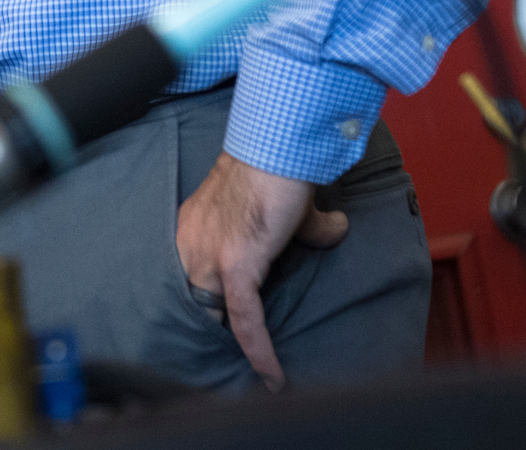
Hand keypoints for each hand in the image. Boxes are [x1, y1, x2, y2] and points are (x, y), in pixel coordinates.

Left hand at [174, 152, 349, 387]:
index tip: (217, 330)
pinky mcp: (235, 266)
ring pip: (211, 316)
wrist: (281, 147)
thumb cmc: (282, 167)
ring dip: (229, 347)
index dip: (204, 306)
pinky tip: (273, 377)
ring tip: (252, 378)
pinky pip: (243, 319)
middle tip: (223, 365)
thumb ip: (306, 226)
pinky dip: (259, 350)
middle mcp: (193, 243)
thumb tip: (335, 229)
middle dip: (207, 333)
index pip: (190, 276)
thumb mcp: (289, 207)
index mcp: (197, 227)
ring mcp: (210, 255)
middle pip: (192, 302)